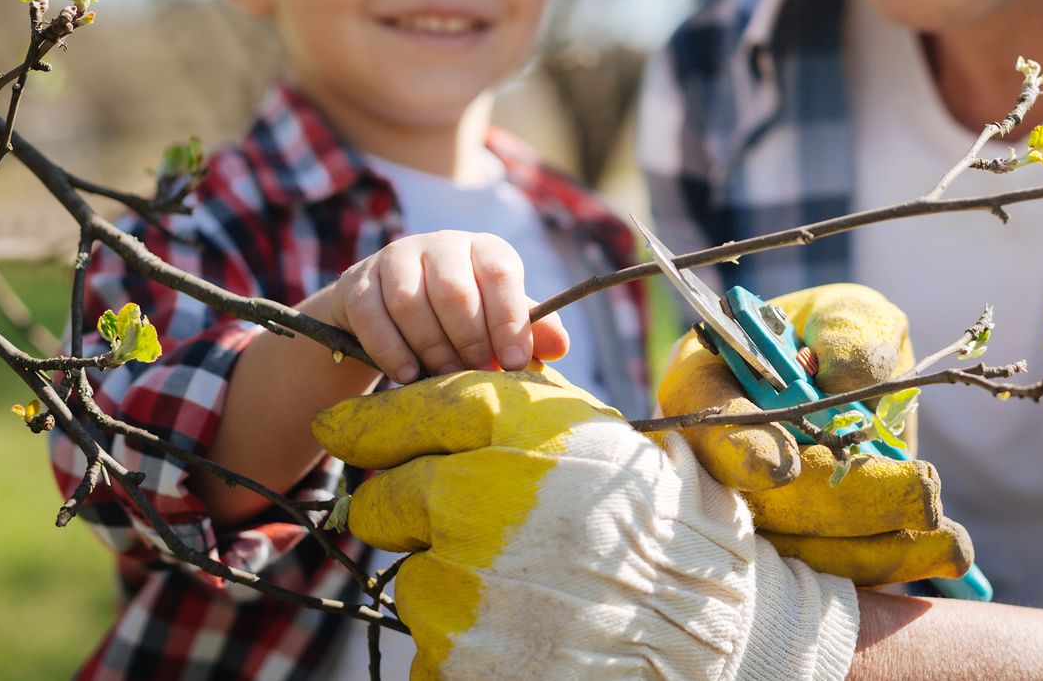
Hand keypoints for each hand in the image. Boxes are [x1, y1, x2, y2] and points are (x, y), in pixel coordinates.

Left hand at [313, 367, 859, 680]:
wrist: (702, 618)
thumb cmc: (654, 514)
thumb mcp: (591, 432)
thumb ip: (510, 406)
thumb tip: (427, 389)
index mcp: (515, 428)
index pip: (409, 411)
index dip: (369, 426)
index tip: (340, 434)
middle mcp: (477, 497)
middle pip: (382, 500)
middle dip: (409, 512)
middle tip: (467, 527)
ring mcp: (462, 583)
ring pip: (408, 576)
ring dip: (447, 581)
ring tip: (525, 586)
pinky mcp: (456, 657)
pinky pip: (426, 644)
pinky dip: (463, 642)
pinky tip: (523, 628)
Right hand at [327, 231, 565, 382]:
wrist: (388, 314)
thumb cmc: (458, 318)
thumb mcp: (496, 319)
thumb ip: (527, 331)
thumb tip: (560, 346)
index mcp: (483, 249)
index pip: (500, 273)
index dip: (508, 319)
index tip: (514, 363)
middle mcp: (441, 244)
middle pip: (454, 290)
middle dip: (469, 340)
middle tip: (476, 376)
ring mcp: (395, 258)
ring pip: (410, 301)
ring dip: (431, 347)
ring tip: (444, 378)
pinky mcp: (358, 283)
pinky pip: (371, 315)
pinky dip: (391, 349)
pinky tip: (407, 375)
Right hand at [656, 283, 972, 585]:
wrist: (857, 384)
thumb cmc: (839, 336)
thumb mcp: (849, 312)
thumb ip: (847, 331)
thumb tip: (840, 376)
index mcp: (705, 386)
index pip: (706, 422)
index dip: (737, 448)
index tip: (782, 466)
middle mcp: (716, 462)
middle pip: (761, 503)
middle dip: (844, 503)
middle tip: (922, 492)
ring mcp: (751, 518)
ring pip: (801, 554)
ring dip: (879, 549)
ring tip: (953, 537)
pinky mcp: (796, 551)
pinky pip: (834, 575)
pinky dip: (893, 566)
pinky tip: (946, 551)